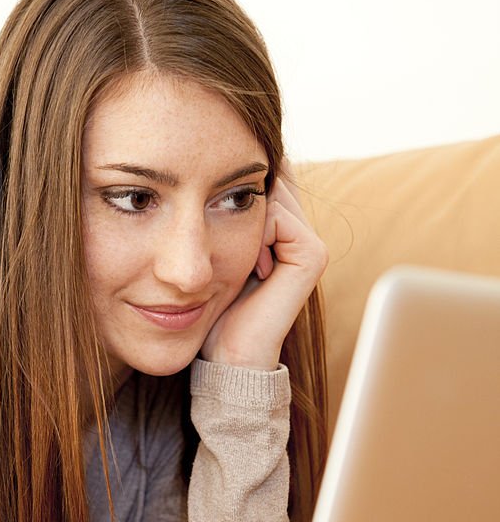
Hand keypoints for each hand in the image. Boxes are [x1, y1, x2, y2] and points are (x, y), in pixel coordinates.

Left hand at [199, 156, 328, 369]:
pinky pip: (275, 214)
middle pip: (266, 178)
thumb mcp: (213, 251)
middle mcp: (300, 230)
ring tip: (240, 262)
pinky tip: (253, 269)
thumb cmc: (214, 309)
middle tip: (224, 239)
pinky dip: (254, 234)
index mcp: (282, 228)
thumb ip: (222, 213)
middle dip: (237, 198)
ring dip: (240, 221)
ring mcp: (311, 241)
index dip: (236, 182)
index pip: (264, 175)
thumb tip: (212, 167)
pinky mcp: (312, 253)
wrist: (229, 354)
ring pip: (267, 193)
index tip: (210, 205)